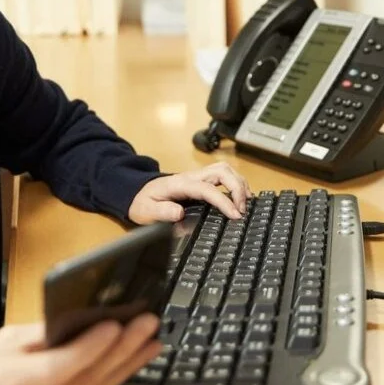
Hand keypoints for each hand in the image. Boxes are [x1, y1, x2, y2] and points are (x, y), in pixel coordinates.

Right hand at [0, 314, 160, 384]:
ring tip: (150, 341)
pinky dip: (116, 381)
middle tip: (146, 324)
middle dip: (120, 352)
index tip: (113, 325)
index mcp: (6, 377)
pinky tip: (132, 364)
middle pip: (83, 381)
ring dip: (127, 367)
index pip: (55, 368)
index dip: (87, 349)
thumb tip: (76, 317)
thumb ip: (36, 335)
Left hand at [128, 162, 250, 221]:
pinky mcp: (202, 180)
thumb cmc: (143, 202)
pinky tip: (240, 197)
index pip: (208, 189)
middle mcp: (192, 176)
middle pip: (222, 171)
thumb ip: (161, 212)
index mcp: (180, 184)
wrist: (137, 193)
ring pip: (225, 170)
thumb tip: (178, 213)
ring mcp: (198, 176)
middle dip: (237, 187)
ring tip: (246, 203)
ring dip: (239, 183)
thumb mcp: (146, 211)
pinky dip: (236, 183)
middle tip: (243, 210)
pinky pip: (223, 175)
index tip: (235, 214)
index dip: (224, 201)